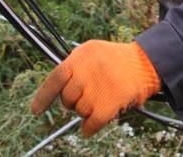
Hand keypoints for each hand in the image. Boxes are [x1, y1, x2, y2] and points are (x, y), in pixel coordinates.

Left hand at [30, 40, 160, 136]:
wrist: (147, 64)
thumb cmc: (117, 62)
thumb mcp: (93, 53)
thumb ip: (75, 68)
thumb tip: (56, 91)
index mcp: (81, 55)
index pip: (56, 77)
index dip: (43, 96)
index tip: (36, 111)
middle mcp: (87, 69)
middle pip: (67, 97)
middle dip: (74, 102)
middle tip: (89, 96)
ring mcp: (98, 85)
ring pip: (80, 110)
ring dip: (87, 112)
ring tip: (102, 100)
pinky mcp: (110, 101)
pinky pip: (91, 123)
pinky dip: (90, 128)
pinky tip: (92, 126)